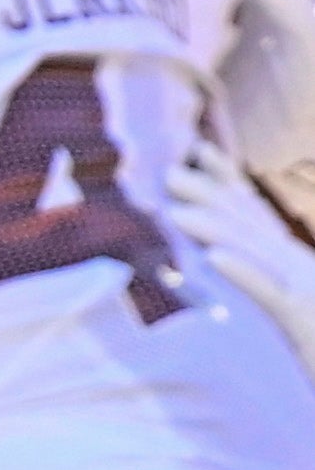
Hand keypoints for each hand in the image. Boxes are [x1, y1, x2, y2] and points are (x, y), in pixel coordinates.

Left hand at [172, 142, 314, 365]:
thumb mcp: (293, 311)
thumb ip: (267, 282)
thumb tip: (228, 256)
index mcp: (295, 263)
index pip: (256, 215)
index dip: (228, 181)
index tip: (198, 150)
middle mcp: (301, 267)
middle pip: (251, 225)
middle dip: (210, 195)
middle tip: (167, 173)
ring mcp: (306, 290)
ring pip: (256, 252)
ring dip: (215, 229)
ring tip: (175, 212)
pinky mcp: (305, 319)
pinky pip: (270, 294)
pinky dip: (243, 273)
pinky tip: (212, 259)